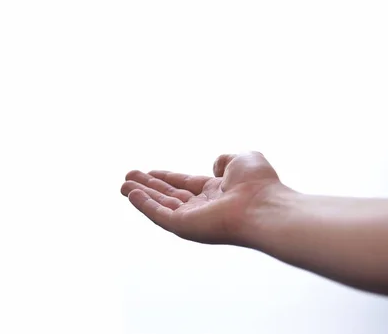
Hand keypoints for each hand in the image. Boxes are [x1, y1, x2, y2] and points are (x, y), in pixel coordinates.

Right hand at [120, 151, 282, 244]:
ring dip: (140, 195)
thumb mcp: (243, 160)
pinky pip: (159, 215)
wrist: (265, 208)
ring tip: (122, 184)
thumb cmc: (259, 184)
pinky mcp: (184, 227)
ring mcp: (192, 219)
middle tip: (128, 177)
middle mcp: (203, 207)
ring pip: (160, 205)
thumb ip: (225, 160)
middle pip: (168, 195)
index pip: (185, 184)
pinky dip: (144, 205)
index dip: (166, 177)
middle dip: (147, 186)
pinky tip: (131, 194)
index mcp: (217, 192)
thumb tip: (214, 165)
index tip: (149, 172)